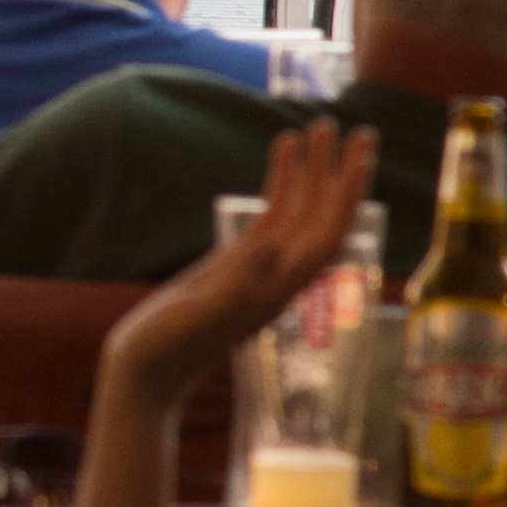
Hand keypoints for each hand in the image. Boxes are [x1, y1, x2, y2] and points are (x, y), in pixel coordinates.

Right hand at [98, 119, 370, 398]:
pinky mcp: (237, 264)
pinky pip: (272, 218)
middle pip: (324, 220)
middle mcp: (279, 278)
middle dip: (342, 175)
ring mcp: (260, 270)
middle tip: (360, 129)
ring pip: (300, 215)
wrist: (145, 378)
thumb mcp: (196, 316)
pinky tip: (282, 151)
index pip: (327, 234)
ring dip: (315, 173)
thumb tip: (269, 245)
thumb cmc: (163, 352)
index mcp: (277, 290)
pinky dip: (282, 183)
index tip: (360, 152)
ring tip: (318, 127)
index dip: (346, 193)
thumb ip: (233, 285)